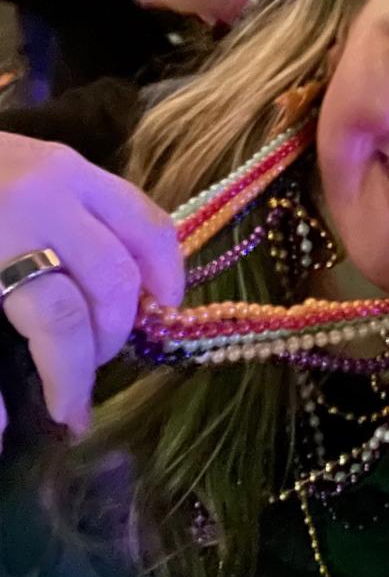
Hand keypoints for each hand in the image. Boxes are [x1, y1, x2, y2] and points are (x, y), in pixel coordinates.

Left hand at [0, 132, 182, 449]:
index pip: (60, 319)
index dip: (70, 377)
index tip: (67, 419)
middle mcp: (44, 194)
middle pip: (111, 282)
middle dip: (107, 340)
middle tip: (86, 373)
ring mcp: (64, 167)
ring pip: (146, 234)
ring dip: (153, 291)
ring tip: (140, 329)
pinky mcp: (70, 158)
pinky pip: (138, 207)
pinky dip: (156, 249)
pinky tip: (151, 282)